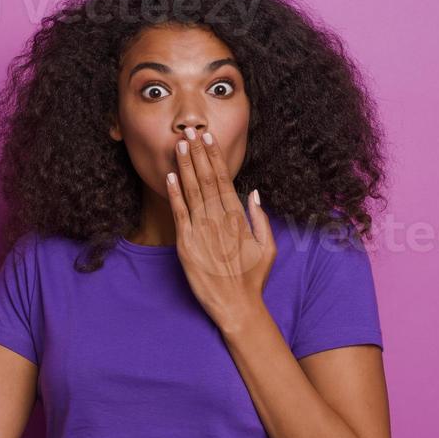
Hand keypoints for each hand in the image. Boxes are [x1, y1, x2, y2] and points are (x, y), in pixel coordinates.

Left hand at [166, 128, 276, 331]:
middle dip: (198, 153)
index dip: (215, 157)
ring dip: (185, 166)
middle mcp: (219, 220)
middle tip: (190, 131)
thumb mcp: (268, 247)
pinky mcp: (186, 245)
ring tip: (179, 145)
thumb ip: (260, 218)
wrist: (237, 306)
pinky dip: (174, 193)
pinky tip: (170, 176)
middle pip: (206, 179)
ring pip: (192, 191)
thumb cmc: (253, 279)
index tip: (208, 139)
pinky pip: (179, 213)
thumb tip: (255, 193)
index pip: (224, 179)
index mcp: (238, 218)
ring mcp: (201, 231)